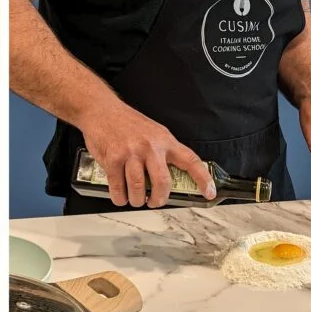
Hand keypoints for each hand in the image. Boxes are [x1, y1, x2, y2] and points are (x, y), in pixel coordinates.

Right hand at [81, 104, 215, 207]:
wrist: (101, 110)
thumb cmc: (127, 122)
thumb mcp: (153, 132)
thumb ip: (163, 152)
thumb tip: (170, 177)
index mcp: (164, 140)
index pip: (190, 160)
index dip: (202, 179)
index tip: (209, 192)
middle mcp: (150, 147)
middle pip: (162, 183)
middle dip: (159, 200)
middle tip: (155, 202)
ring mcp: (130, 153)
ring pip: (139, 189)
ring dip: (137, 201)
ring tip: (136, 199)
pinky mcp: (112, 159)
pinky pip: (118, 188)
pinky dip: (120, 197)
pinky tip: (121, 196)